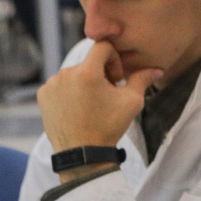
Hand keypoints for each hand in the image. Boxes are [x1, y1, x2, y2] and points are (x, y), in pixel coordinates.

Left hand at [38, 41, 161, 178]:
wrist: (83, 154)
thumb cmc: (109, 127)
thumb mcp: (131, 102)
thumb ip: (141, 80)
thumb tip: (157, 69)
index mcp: (87, 72)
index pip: (102, 47)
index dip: (114, 59)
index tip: (116, 79)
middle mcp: (65, 73)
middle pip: (88, 63)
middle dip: (100, 74)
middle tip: (107, 97)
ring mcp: (51, 84)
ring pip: (74, 74)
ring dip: (85, 84)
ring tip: (92, 106)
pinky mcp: (43, 95)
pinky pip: (60, 85)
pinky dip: (70, 93)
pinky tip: (78, 109)